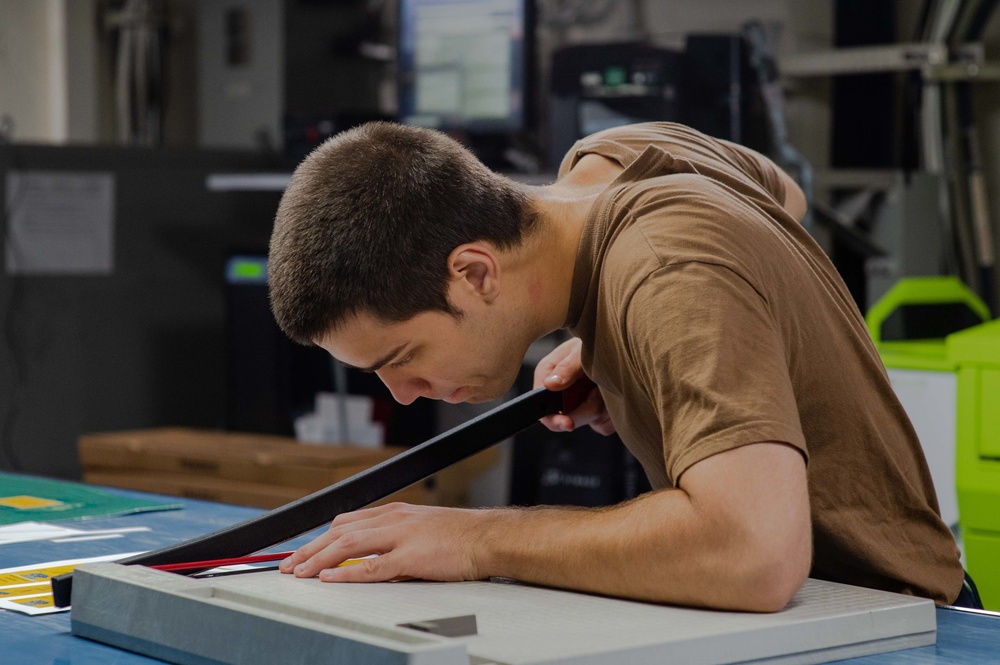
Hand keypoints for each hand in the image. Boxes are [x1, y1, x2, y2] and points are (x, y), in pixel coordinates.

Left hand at [278, 503, 491, 582]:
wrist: (487, 538)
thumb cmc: (460, 537)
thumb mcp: (420, 529)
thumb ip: (393, 539)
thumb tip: (369, 558)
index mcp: (394, 512)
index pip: (346, 521)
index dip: (321, 537)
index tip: (303, 550)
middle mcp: (393, 519)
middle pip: (340, 530)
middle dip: (310, 548)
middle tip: (289, 565)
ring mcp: (401, 536)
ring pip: (349, 544)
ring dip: (319, 559)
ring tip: (299, 572)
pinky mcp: (411, 556)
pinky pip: (371, 566)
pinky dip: (346, 572)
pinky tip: (330, 578)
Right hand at [534, 337, 615, 435]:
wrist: (623, 347)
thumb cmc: (598, 341)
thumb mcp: (582, 350)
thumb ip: (567, 367)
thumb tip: (550, 385)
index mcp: (549, 373)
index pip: (541, 403)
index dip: (553, 417)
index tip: (568, 422)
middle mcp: (560, 390)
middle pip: (565, 417)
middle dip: (586, 408)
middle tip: (600, 391)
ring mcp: (577, 403)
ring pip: (586, 420)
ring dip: (601, 406)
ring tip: (608, 384)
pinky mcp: (594, 413)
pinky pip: (601, 425)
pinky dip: (610, 413)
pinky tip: (613, 394)